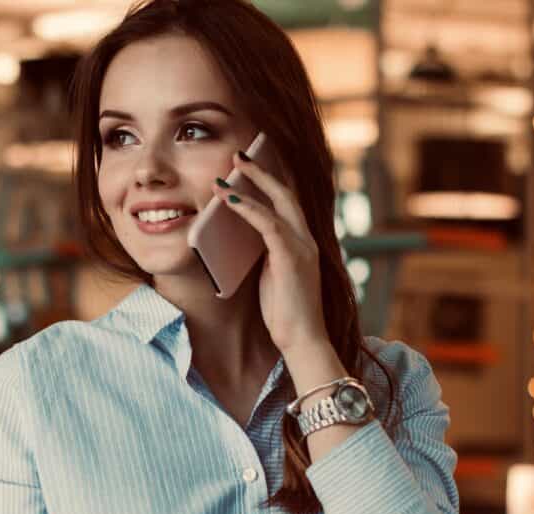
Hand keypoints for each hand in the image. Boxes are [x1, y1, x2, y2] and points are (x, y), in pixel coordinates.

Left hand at [211, 151, 328, 355]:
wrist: (301, 340)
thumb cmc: (283, 312)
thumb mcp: (269, 274)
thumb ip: (262, 252)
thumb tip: (237, 234)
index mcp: (301, 243)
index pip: (287, 203)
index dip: (269, 181)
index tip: (250, 164)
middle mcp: (306, 239)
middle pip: (286, 193)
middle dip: (262, 171)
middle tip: (239, 154)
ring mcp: (302, 247)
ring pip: (278, 203)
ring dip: (251, 184)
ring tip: (228, 170)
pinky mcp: (292, 258)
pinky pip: (268, 225)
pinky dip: (248, 209)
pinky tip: (230, 199)